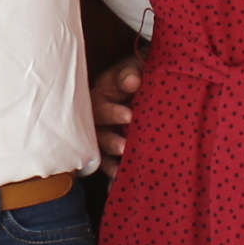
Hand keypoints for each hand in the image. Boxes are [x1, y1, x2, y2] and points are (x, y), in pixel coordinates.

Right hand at [90, 56, 146, 172]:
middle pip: (96, 132)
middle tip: (125, 146)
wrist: (148, 82)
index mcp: (100, 97)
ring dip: (110, 158)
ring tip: (124, 163)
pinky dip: (113, 170)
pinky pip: (108, 163)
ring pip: (100, 150)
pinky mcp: (112, 151)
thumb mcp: (132, 67)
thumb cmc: (137, 74)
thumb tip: (132, 81)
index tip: (129, 116)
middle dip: (110, 140)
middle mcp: (97, 119)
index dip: (111, 113)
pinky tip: (121, 177)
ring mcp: (104, 136)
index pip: (98, 107)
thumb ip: (130, 72)